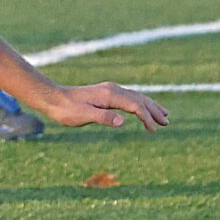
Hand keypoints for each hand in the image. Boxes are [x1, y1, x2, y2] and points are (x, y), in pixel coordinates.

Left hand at [39, 82, 168, 131]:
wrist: (52, 98)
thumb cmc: (66, 110)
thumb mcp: (83, 116)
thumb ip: (104, 118)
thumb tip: (122, 121)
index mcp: (110, 95)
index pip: (135, 105)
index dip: (147, 117)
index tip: (154, 130)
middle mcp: (112, 89)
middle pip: (140, 99)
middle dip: (154, 110)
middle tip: (167, 123)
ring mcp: (109, 90)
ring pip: (136, 97)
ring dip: (150, 106)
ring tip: (163, 115)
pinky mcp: (106, 93)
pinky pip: (129, 97)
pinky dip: (139, 103)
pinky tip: (141, 109)